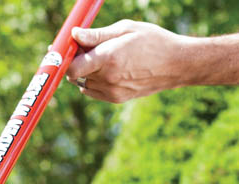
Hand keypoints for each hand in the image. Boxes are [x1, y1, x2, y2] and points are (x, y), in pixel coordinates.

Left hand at [65, 20, 192, 102]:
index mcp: (108, 58)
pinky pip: (93, 91)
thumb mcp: (125, 29)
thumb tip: (74, 35)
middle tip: (81, 48)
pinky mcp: (116, 99)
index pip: (72, 67)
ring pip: (83, 83)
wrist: (176, 65)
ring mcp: (111, 92)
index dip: (65, 58)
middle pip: (75, 75)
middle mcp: (107, 78)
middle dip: (74, 62)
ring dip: (84, 72)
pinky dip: (93, 81)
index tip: (63, 49)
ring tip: (102, 57)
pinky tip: (108, 69)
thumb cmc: (152, 40)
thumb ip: (96, 35)